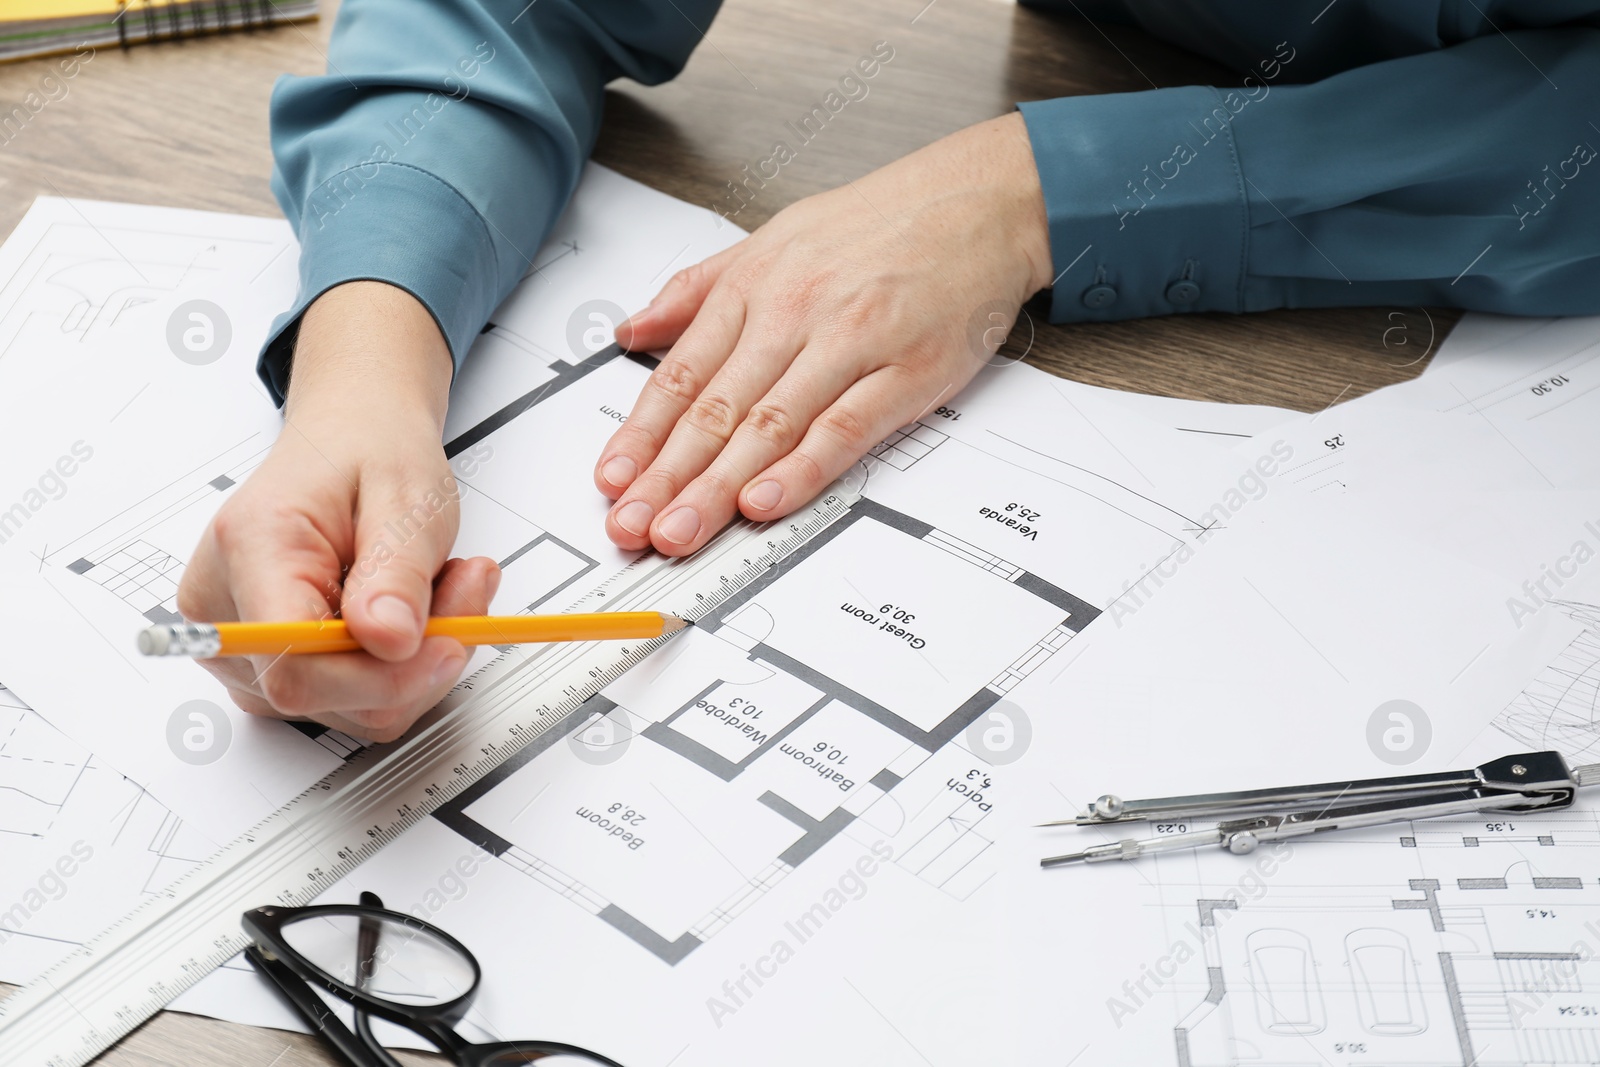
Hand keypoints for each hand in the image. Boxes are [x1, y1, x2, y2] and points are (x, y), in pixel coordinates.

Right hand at [176, 282, 499, 741]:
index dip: (381, 676)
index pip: (295, 665)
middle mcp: (224, 609)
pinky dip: (402, 665)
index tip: (450, 643)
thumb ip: (398, 572)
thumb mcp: (407, 495)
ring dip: (417, 659)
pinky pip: (354, 699)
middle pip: (327, 694)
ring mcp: (240, 647)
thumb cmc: (368, 453)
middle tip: (469, 586)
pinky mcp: (271, 666)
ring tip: (441, 583)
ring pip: (351, 706)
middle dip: (417, 657)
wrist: (350, 438)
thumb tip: (388, 641)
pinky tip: (414, 610)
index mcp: (250, 549)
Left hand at [595, 112, 1051, 554]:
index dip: (641, 434)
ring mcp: (849, 342)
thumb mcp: (774, 238)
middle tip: (632, 526)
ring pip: (768, 425)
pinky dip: (802, 468)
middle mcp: (793, 312)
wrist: (982, 200)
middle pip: (714, 409)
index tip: (612, 480)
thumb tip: (633, 330)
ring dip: (717, 486)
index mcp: (755, 285)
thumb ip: (699, 289)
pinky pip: (844, 427)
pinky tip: (765, 501)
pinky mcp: (906, 371)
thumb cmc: (884, 224)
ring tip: (680, 530)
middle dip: (666, 476)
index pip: (681, 374)